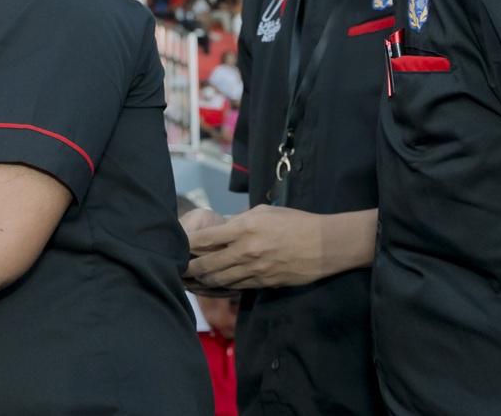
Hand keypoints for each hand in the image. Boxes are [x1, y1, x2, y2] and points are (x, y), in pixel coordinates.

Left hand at [185, 204, 326, 289]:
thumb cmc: (294, 221)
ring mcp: (255, 270)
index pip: (206, 239)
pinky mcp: (264, 283)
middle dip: (188, 268)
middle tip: (175, 269)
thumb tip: (221, 228)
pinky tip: (211, 286)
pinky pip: (236, 287)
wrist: (324, 245)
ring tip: (188, 280)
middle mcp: (246, 251)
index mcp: (244, 229)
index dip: (187, 244)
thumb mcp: (263, 212)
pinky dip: (220, 287)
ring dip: (201, 281)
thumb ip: (239, 221)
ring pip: (220, 279)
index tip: (175, 245)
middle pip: (207, 264)